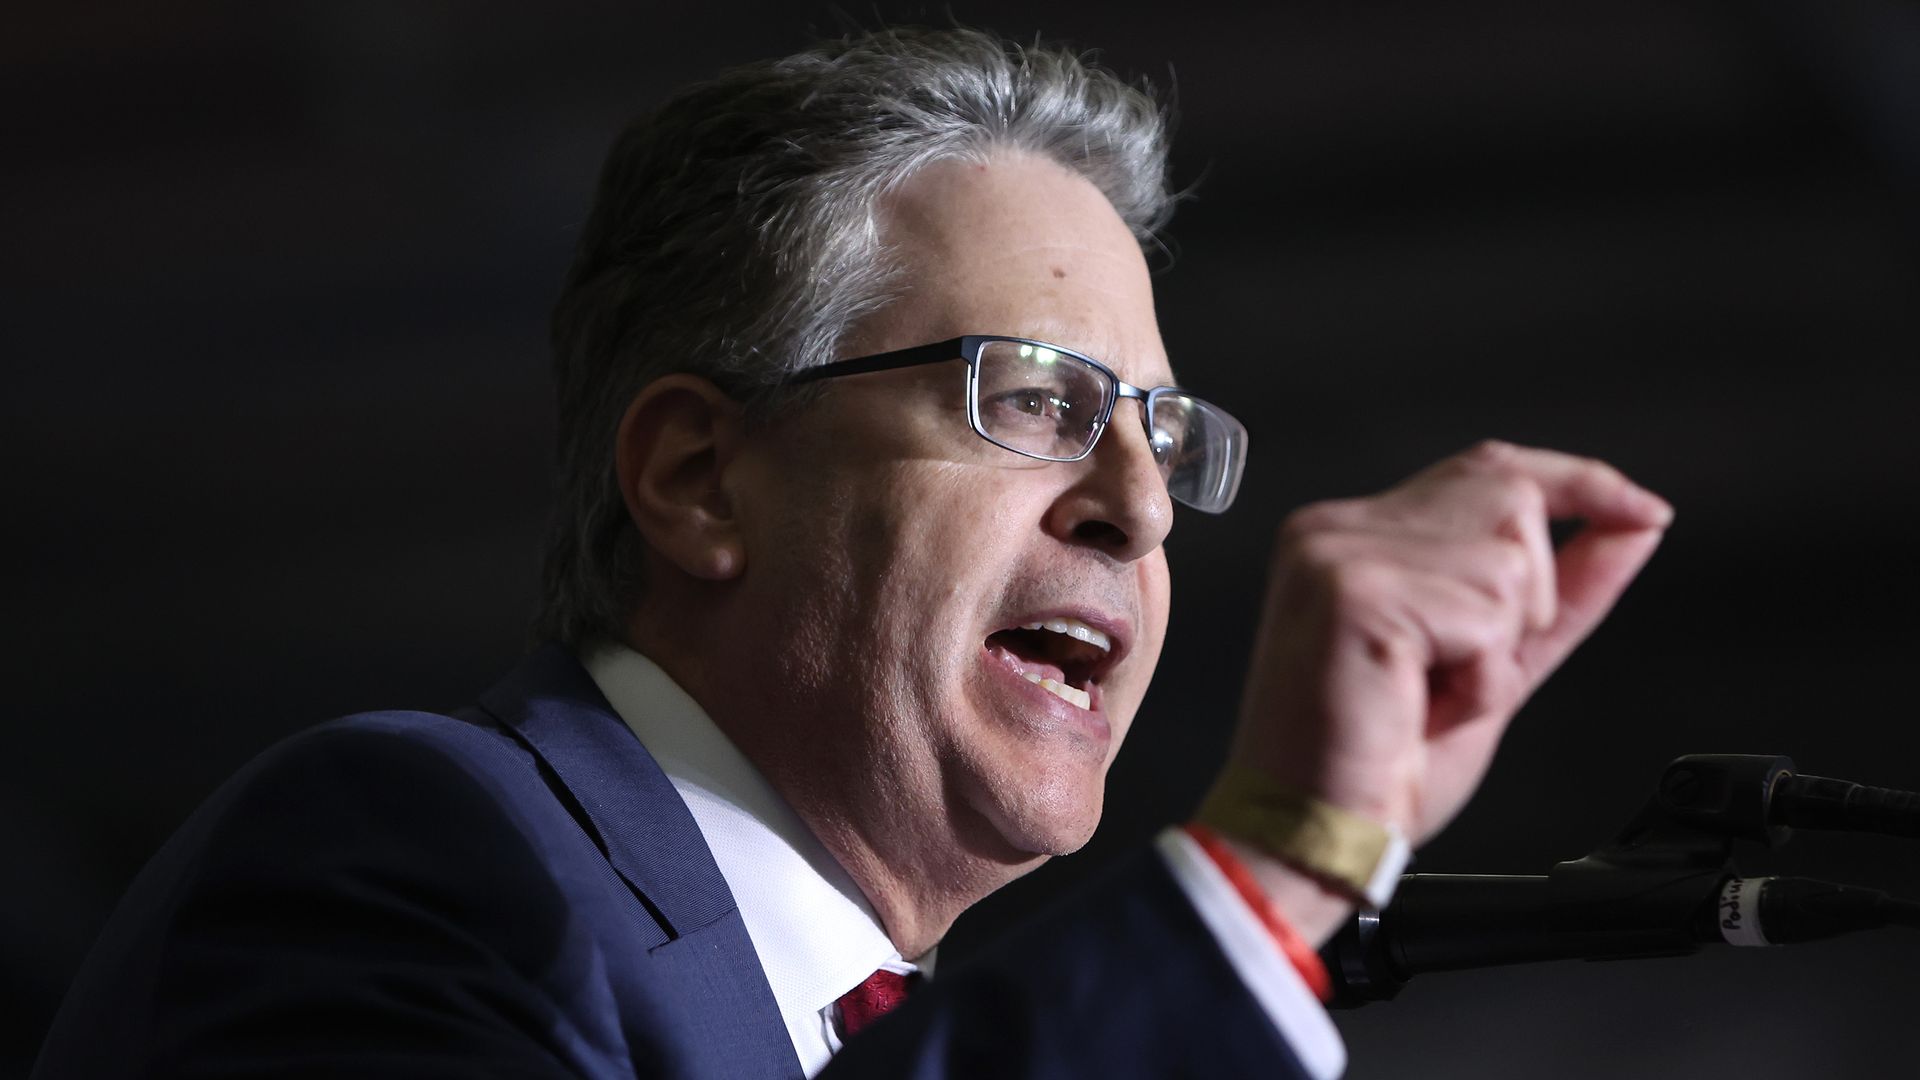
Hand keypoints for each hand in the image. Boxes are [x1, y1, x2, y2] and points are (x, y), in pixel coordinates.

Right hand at [1227, 440, 1672, 847]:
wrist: (1309, 836)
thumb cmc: (1377, 767)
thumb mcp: (1493, 665)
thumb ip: (1559, 590)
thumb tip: (1636, 524)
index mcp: (1353, 536)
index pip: (1488, 468)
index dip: (1579, 482)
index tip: (1642, 509)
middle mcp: (1333, 529)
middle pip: (1510, 501)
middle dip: (1527, 600)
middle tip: (1453, 673)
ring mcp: (1336, 553)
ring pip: (1507, 564)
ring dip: (1496, 653)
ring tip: (1426, 698)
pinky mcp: (1353, 593)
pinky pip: (1483, 615)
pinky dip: (1477, 678)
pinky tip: (1417, 708)